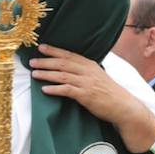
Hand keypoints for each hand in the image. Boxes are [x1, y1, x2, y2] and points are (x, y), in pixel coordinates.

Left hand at [29, 44, 154, 151]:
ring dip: (47, 74)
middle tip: (32, 61)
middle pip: (63, 63)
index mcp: (90, 65)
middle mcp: (87, 71)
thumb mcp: (97, 76)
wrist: (122, 106)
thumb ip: (85, 71)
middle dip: (46, 61)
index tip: (41, 47)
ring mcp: (86, 83)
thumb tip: (69, 68)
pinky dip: (55, 89)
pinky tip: (45, 90)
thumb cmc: (109, 92)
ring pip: (62, 75)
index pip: (69, 55)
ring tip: (34, 74)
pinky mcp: (86, 95)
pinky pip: (67, 90)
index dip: (54, 50)